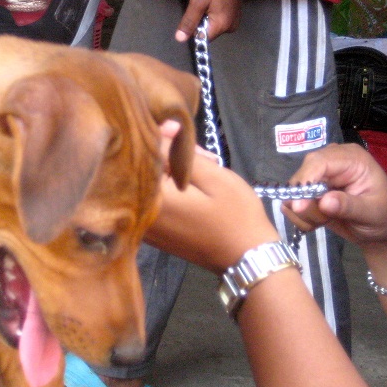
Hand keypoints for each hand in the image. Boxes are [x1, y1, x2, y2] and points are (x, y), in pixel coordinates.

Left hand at [146, 130, 278, 273]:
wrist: (247, 259)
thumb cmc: (234, 215)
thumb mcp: (212, 176)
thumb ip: (179, 151)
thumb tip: (159, 127)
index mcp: (150, 198)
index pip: (141, 152)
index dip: (161, 135)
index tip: (181, 129)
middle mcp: (139, 213)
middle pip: (145, 168)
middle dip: (170, 154)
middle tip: (204, 156)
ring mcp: (145, 226)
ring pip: (152, 183)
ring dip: (173, 170)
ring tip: (206, 168)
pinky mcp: (154, 233)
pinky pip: (155, 199)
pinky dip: (171, 188)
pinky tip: (194, 185)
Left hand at [173, 0, 246, 41]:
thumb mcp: (198, 2)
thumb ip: (189, 22)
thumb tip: (180, 39)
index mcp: (222, 26)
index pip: (202, 37)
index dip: (194, 27)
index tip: (196, 11)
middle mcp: (230, 28)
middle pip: (207, 31)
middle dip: (200, 19)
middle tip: (202, 2)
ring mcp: (233, 22)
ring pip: (211, 25)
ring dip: (205, 15)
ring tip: (208, 0)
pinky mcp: (234, 16)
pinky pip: (217, 20)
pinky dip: (212, 12)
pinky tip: (213, 0)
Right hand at [282, 143, 386, 247]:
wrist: (383, 230)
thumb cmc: (385, 216)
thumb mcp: (373, 213)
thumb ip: (349, 207)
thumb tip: (324, 202)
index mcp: (350, 159)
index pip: (318, 161)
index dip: (305, 180)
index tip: (300, 206)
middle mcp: (330, 162)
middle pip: (301, 176)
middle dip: (304, 202)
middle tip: (319, 221)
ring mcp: (318, 177)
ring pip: (292, 191)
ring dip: (303, 212)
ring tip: (324, 221)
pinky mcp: (309, 191)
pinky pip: (291, 202)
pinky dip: (299, 217)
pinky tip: (317, 222)